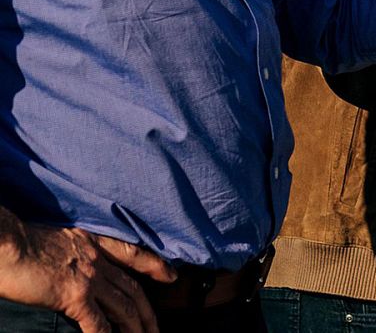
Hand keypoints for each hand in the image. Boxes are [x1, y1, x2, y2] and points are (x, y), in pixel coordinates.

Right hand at [0, 221, 174, 332]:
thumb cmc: (21, 241)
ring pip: (123, 307)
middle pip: (133, 289)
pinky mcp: (74, 297)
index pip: (133, 254)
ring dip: (135, 327)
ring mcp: (89, 278)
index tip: (172, 276)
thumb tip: (77, 270)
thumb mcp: (60, 239)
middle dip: (147, 311)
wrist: (6, 243)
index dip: (155, 266)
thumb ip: (76, 254)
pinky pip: (97, 323)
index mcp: (94, 242)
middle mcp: (97, 259)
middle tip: (156, 328)